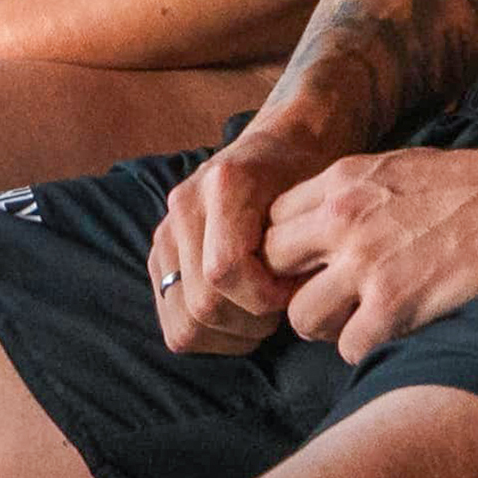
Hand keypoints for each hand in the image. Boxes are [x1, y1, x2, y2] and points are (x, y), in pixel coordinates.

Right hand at [147, 128, 333, 351]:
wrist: (282, 143)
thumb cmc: (308, 174)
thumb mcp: (319, 197)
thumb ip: (304, 246)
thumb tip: (294, 305)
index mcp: (224, 185)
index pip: (225, 270)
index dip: (264, 297)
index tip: (293, 292)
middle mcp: (184, 206)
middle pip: (203, 305)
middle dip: (251, 322)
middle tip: (280, 309)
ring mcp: (165, 232)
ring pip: (184, 323)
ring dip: (229, 333)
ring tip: (260, 312)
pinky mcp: (159, 256)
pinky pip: (173, 323)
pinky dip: (209, 335)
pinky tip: (239, 316)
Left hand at [267, 134, 477, 363]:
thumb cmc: (469, 182)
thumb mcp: (393, 167)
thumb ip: (348, 195)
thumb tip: (318, 229)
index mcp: (339, 182)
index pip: (272, 224)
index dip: (288, 252)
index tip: (312, 265)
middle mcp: (341, 221)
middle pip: (273, 269)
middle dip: (296, 287)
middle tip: (331, 297)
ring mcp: (365, 265)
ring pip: (303, 317)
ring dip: (328, 325)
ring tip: (361, 319)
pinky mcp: (395, 306)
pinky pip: (349, 346)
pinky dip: (367, 346)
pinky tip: (393, 332)